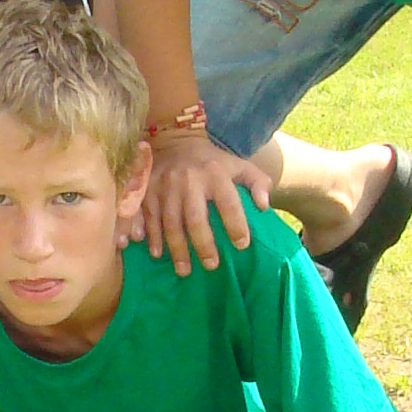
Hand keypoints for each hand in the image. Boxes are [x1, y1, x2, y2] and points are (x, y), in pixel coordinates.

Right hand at [140, 131, 270, 273]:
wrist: (175, 140)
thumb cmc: (213, 162)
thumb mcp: (239, 165)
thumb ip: (257, 182)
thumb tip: (264, 206)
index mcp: (215, 174)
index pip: (228, 202)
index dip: (236, 225)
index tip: (242, 245)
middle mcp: (189, 180)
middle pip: (195, 218)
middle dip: (203, 244)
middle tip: (211, 266)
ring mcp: (165, 186)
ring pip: (170, 222)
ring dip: (177, 249)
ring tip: (184, 270)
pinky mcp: (147, 190)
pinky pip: (146, 216)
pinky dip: (150, 236)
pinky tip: (156, 253)